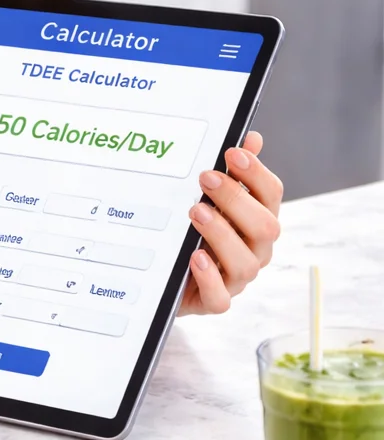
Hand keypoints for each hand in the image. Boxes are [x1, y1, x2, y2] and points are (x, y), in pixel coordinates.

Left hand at [177, 131, 282, 316]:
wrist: (168, 276)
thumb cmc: (195, 231)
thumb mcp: (209, 198)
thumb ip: (231, 173)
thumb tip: (251, 138)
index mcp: (257, 220)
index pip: (272, 195)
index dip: (256, 174)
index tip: (232, 153)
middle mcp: (254, 249)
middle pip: (265, 227)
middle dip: (237, 199)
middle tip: (206, 178)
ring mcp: (236, 278)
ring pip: (246, 263)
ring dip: (222, 234)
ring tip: (196, 211)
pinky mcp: (214, 301)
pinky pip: (221, 298)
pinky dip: (209, 278)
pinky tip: (195, 257)